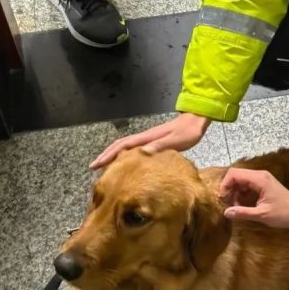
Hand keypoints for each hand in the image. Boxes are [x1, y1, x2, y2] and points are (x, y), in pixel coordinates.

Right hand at [90, 113, 210, 168]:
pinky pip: (132, 149)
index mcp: (146, 138)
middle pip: (119, 146)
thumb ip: (159, 146)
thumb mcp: (174, 141)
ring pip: (124, 147)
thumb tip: (141, 153)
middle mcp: (143, 138)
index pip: (121, 146)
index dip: (108, 155)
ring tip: (104, 167)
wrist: (196, 121)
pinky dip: (124, 155)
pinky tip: (125, 163)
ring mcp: (147, 139)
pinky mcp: (152, 142)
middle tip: (93, 167)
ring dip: (112, 155)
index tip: (95, 164)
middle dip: (105, 156)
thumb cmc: (187, 133)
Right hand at [219, 168, 288, 227]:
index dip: (225, 185)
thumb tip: (226, 212)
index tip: (223, 199)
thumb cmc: (284, 214)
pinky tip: (243, 204)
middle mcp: (259, 175)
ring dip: (235, 191)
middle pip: (236, 175)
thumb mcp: (262, 215)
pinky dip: (242, 192)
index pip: (234, 174)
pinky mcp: (264, 183)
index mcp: (259, 179)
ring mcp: (262, 178)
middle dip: (229, 188)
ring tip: (236, 206)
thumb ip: (243, 212)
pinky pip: (247, 184)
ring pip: (241, 180)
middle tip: (228, 203)